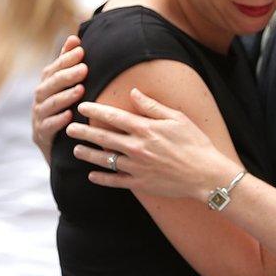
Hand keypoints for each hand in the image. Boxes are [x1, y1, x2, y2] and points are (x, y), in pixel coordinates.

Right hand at [32, 35, 86, 162]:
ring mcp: (39, 117)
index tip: (81, 50)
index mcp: (46, 85)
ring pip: (49, 105)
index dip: (66, 59)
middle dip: (67, 76)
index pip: (54, 69)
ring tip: (80, 90)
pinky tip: (70, 116)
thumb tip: (74, 38)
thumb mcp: (63, 86)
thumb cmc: (61, 108)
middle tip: (84, 68)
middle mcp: (40, 98)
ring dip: (64, 97)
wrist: (54, 145)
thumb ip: (67, 63)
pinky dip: (58, 120)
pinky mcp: (41, 135)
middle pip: (50, 85)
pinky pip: (48, 127)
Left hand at [67, 88, 233, 199]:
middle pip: (104, 137)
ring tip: (76, 150)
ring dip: (88, 154)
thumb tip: (133, 92)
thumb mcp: (177, 118)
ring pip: (105, 160)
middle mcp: (137, 147)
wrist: (206, 174)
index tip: (82, 107)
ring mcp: (137, 167)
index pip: (114, 117)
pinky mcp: (140, 183)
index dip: (95, 110)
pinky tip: (92, 175)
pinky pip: (115, 181)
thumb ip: (152, 106)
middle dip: (84, 131)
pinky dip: (102, 178)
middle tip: (69, 127)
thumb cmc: (195, 143)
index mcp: (146, 129)